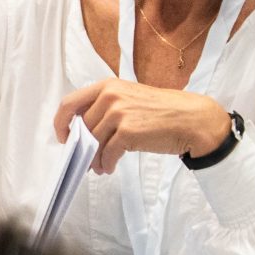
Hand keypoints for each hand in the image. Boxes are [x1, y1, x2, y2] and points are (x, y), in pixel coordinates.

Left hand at [52, 80, 232, 175]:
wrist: (193, 119)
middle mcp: (110, 96)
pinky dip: (105, 164)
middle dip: (82, 147)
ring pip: (93, 143)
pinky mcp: (128, 131)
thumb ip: (106, 108)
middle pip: (82, 128)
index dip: (61, 123)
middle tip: (87, 160)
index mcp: (108, 86)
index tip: (64, 137)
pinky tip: (109, 168)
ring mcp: (119, 113)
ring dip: (94, 159)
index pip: (69, 103)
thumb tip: (83, 131)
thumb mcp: (130, 98)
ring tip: (100, 167)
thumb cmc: (163, 111)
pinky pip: (107, 153)